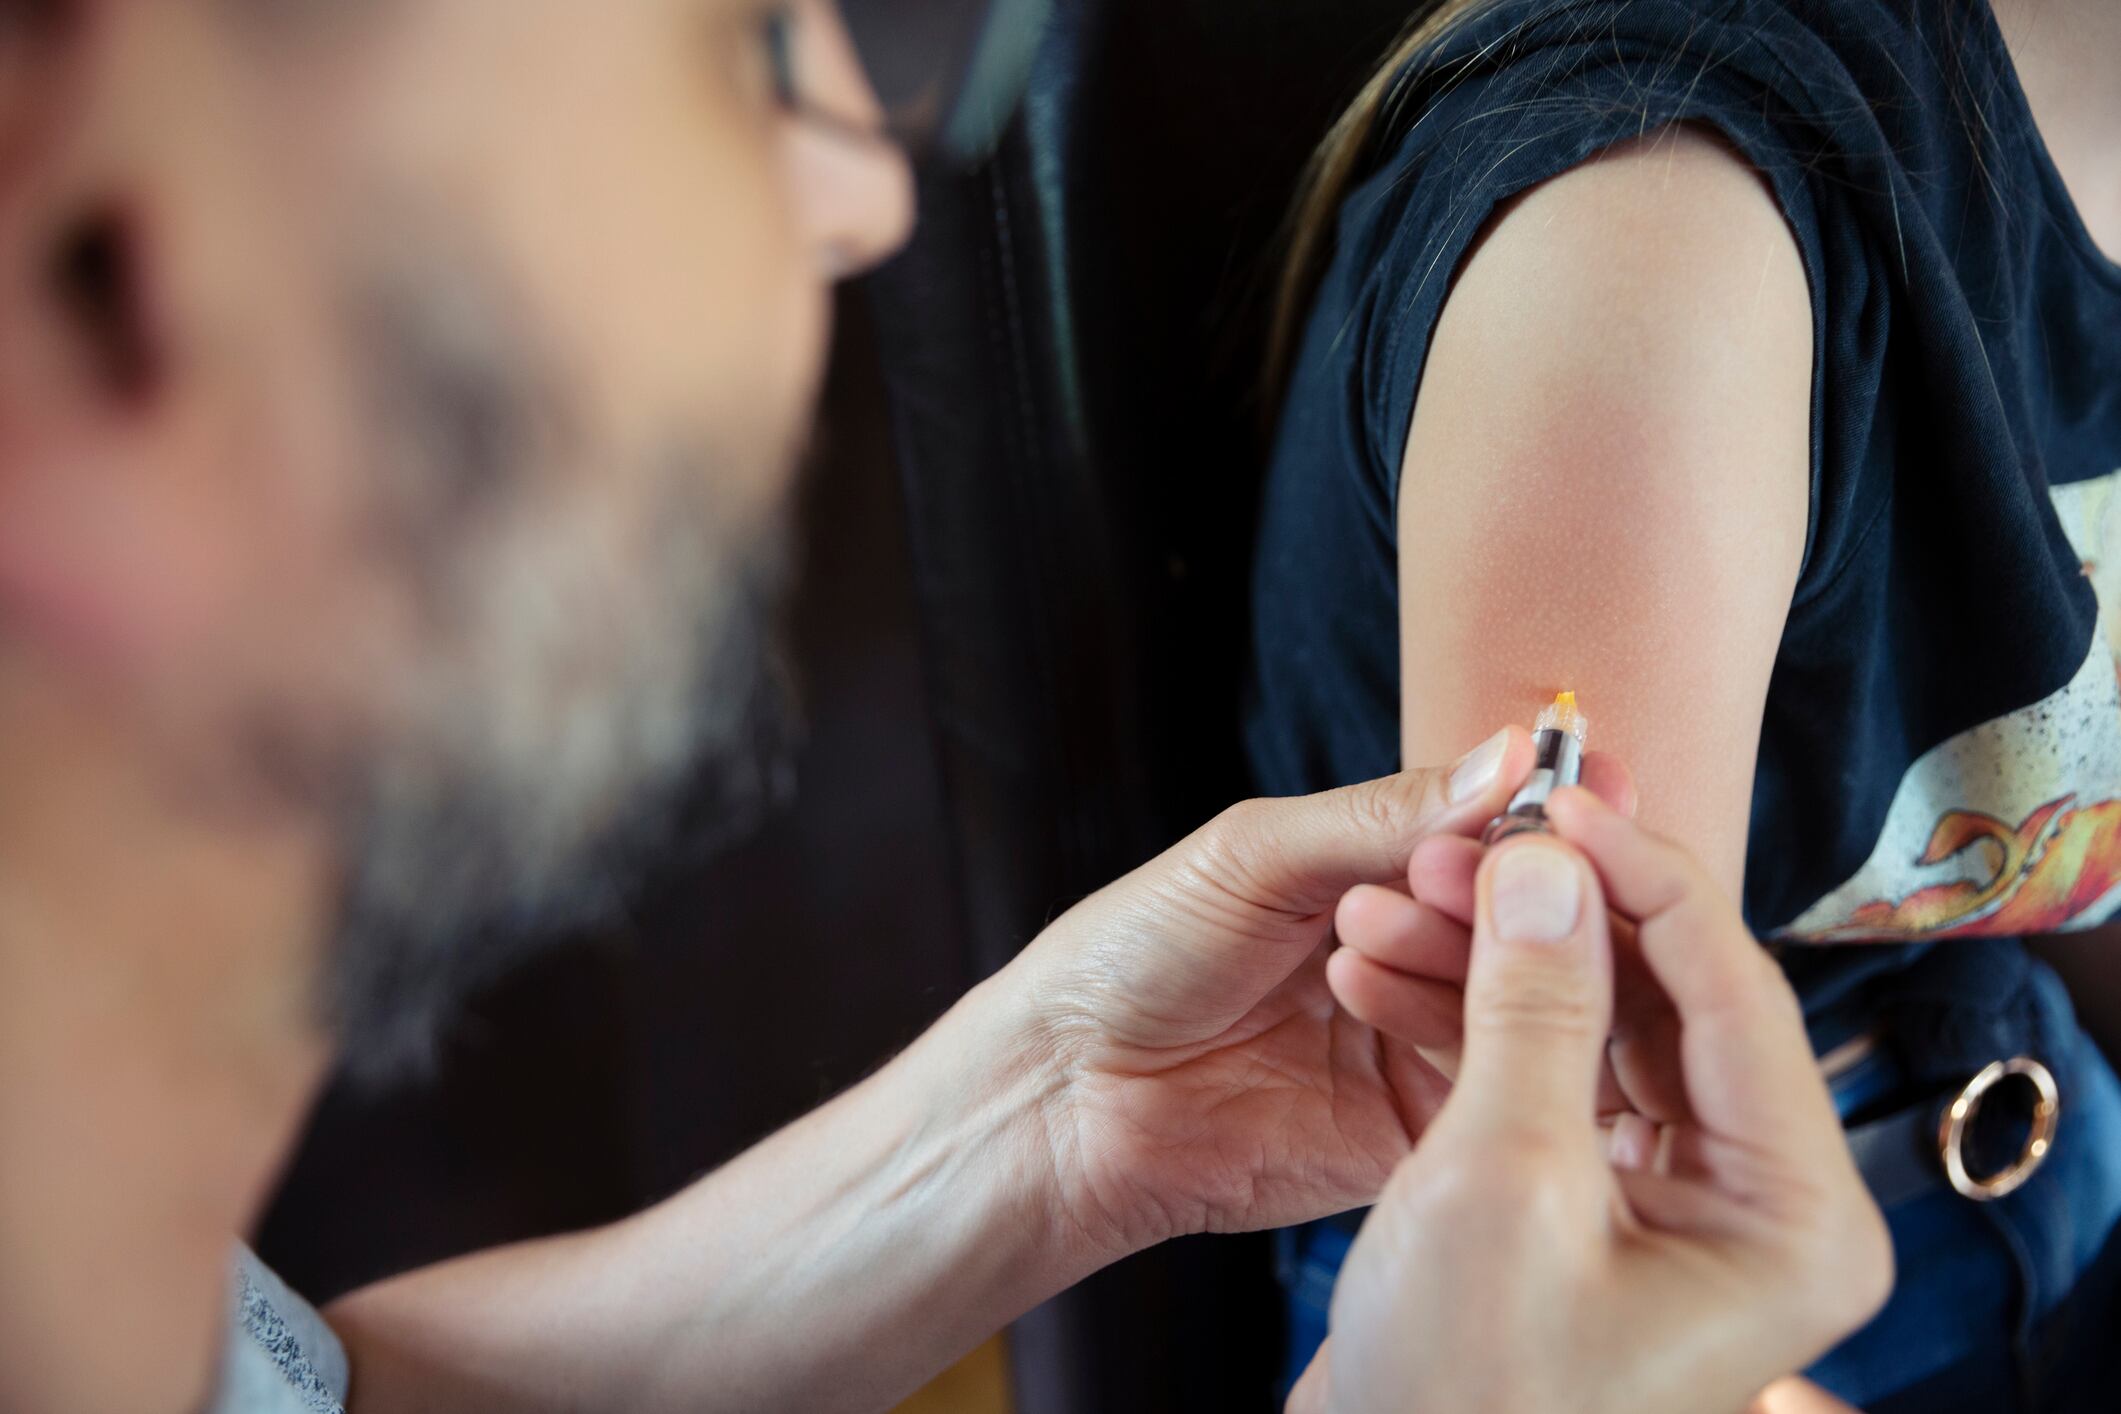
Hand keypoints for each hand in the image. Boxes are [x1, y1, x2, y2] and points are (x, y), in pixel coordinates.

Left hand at [992, 728, 1630, 1259]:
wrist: (1064, 1091)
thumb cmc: (1133, 953)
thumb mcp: (1256, 854)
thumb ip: (1385, 814)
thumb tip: (1509, 755)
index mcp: (1380, 876)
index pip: (1498, 841)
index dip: (1546, 817)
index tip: (1591, 787)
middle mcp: (1416, 959)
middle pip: (1525, 922)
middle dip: (1507, 887)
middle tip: (1470, 870)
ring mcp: (1420, 1049)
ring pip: (1518, 1003)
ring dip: (1467, 957)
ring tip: (1366, 932)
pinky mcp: (1412, 1137)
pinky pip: (1486, 1093)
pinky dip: (1469, 1045)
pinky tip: (1402, 1006)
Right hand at [1293, 790, 1890, 1413]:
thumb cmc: (1467, 1396)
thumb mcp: (1504, 1183)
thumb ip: (1537, 1006)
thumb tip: (1548, 863)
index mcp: (1794, 1215)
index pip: (1734, 989)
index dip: (1640, 876)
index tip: (1553, 798)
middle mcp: (1754, 1204)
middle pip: (1665, 999)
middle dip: (1550, 915)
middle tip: (1455, 846)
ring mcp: (1673, 1206)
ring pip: (1595, 1027)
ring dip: (1493, 960)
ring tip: (1388, 904)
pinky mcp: (1594, 1207)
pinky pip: (1550, 1076)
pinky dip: (1472, 1022)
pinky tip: (1386, 974)